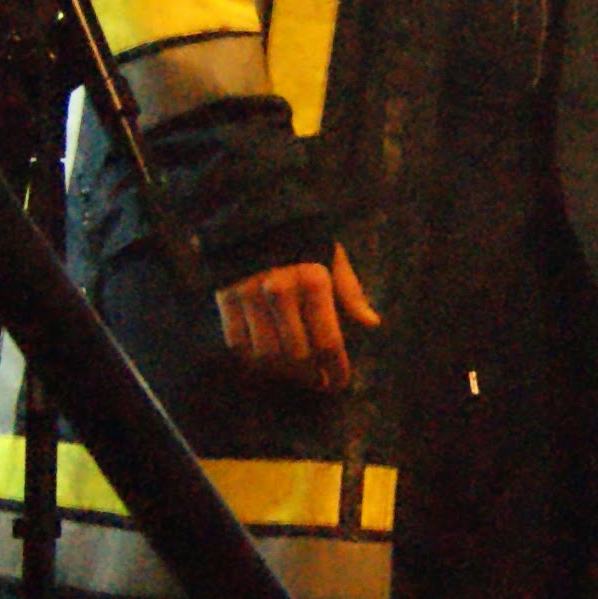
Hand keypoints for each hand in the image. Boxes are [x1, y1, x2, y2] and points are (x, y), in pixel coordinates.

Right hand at [217, 244, 380, 387]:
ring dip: (283, 373)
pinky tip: (267, 363)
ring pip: (266, 355)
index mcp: (313, 281)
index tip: (339, 383)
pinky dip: (253, 360)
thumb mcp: (333, 257)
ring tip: (295, 375)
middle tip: (318, 382)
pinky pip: (238, 344)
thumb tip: (372, 322)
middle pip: (297, 355)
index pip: (328, 341)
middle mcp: (280, 291)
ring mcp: (249, 297)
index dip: (336, 370)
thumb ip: (350, 291)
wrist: (253, 215)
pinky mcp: (225, 299)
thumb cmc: (302, 238)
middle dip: (311, 375)